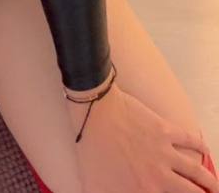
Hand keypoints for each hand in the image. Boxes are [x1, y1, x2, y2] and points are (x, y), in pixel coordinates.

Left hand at [68, 83, 217, 192]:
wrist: (93, 113)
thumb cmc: (90, 151)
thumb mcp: (96, 186)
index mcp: (143, 191)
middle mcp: (159, 177)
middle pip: (190, 192)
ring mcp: (165, 152)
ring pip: (196, 171)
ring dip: (209, 180)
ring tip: (214, 186)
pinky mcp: (166, 130)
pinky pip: (190, 140)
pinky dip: (201, 147)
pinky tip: (206, 151)